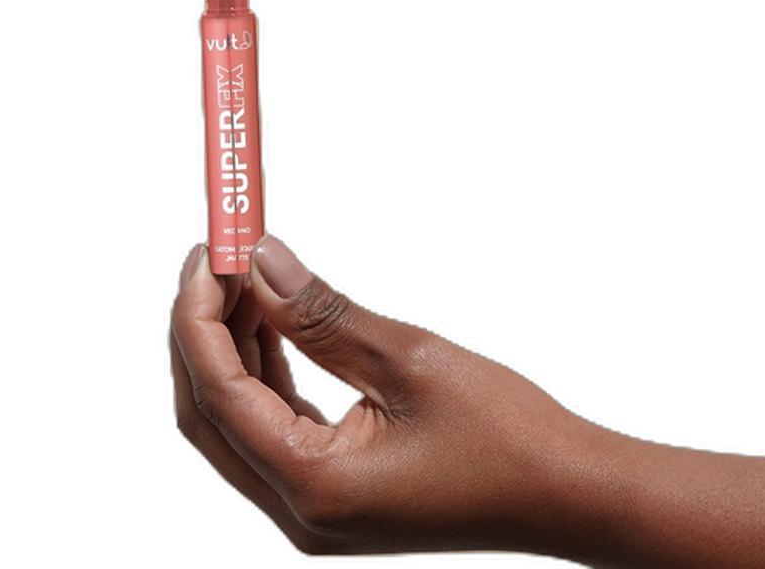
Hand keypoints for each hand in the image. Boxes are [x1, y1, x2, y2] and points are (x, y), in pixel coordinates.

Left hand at [170, 235, 591, 553]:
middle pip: (211, 413)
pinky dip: (263, 370)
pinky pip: (272, 426)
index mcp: (314, 487)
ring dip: (232, 346)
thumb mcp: (408, 358)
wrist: (567, 490)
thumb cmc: (507, 434)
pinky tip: (272, 321)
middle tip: (215, 258)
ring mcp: (315, 506)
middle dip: (203, 330)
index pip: (218, 393)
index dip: (197, 317)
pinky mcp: (334, 491)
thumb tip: (261, 262)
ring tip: (244, 277)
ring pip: (236, 420)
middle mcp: (301, 510)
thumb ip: (321, 314)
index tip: (206, 254)